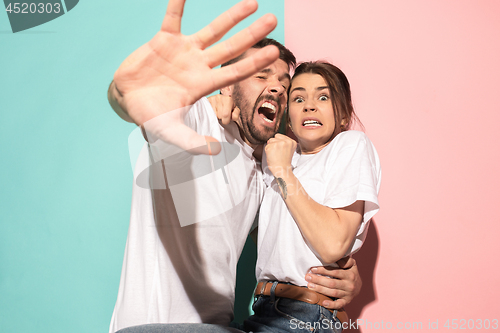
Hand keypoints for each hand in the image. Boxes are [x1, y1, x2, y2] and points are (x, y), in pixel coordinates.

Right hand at [112, 0, 279, 153]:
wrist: (127, 100)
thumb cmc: (151, 116)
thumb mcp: (170, 131)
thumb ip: (191, 142)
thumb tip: (215, 151)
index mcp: (202, 85)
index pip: (234, 72)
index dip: (254, 63)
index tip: (274, 52)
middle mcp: (198, 65)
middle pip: (231, 47)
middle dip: (251, 34)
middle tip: (273, 19)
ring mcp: (183, 51)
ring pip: (212, 30)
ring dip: (231, 17)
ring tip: (253, 3)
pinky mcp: (163, 40)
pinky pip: (173, 17)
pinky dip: (178, 3)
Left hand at [265, 134, 296, 176]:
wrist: (282, 170)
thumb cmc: (283, 162)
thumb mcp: (288, 150)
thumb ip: (284, 143)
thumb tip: (273, 138)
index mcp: (292, 142)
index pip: (279, 136)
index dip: (278, 143)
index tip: (281, 151)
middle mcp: (287, 141)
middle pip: (274, 137)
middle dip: (274, 144)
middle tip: (278, 153)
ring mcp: (280, 143)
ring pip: (270, 141)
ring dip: (270, 147)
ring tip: (275, 155)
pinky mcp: (272, 146)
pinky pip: (266, 146)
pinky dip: (267, 151)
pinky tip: (273, 156)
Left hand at [305, 257, 361, 309]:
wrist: (359, 286)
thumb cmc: (351, 273)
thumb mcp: (351, 264)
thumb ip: (345, 260)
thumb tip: (337, 257)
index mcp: (350, 275)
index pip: (335, 272)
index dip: (323, 270)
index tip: (312, 269)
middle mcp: (349, 285)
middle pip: (332, 283)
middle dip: (318, 280)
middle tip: (308, 277)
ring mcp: (348, 294)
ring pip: (333, 292)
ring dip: (320, 289)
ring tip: (310, 286)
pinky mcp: (347, 301)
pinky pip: (339, 304)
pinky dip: (331, 305)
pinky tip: (323, 303)